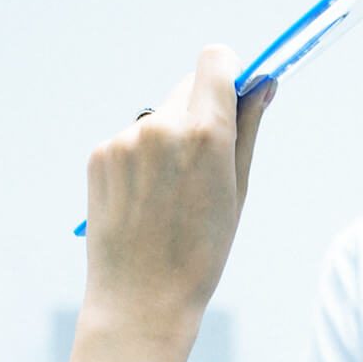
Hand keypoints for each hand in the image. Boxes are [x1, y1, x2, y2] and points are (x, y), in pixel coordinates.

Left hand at [80, 46, 270, 347]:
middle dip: (202, 111)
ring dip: (170, 137)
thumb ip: (248, 129)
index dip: (230, 71)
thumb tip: (263, 84)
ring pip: (160, 116)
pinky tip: (146, 200)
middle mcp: (161, 127)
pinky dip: (143, 158)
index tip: (235, 92)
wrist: (141, 301)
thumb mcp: (238, 190)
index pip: (216, 60)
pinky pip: (131, 139)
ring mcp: (124, 140)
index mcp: (205, 134)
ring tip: (172, 193)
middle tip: (209, 161)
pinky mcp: (99, 155)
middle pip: (189, 88)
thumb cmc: (201, 253)